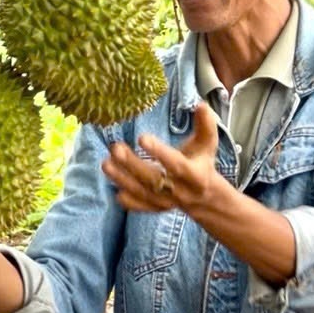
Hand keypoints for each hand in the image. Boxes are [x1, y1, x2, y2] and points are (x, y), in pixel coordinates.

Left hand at [101, 102, 220, 213]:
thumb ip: (205, 125)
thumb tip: (201, 104)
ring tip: (106, 163)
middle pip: (154, 180)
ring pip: (143, 193)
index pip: (176, 165)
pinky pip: (141, 206)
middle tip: (116, 148)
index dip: (160, 152)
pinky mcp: (157, 208)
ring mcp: (167, 202)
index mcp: (195, 175)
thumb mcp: (207, 144)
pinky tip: (114, 190)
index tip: (142, 137)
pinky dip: (128, 201)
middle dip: (133, 165)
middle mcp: (180, 191)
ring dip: (123, 179)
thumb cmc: (201, 162)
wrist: (204, 196)